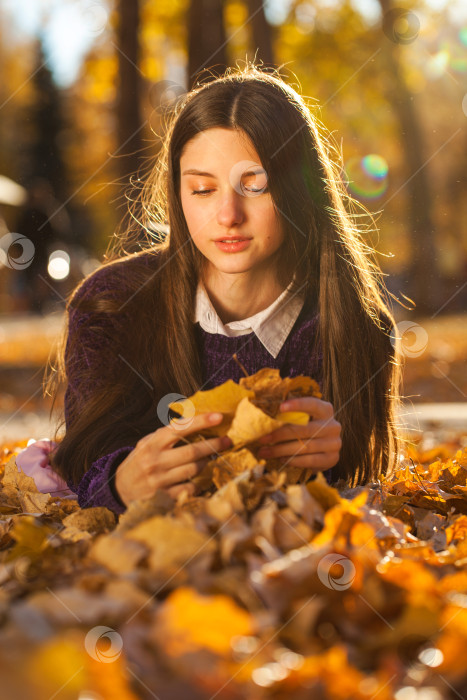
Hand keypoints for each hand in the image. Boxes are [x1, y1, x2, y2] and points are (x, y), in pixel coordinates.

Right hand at [115, 413, 231, 505]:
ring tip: (211, 458)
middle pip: (192, 451)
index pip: (180, 428)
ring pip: (194, 470)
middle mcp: (155, 461)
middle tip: (228, 440)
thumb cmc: (139, 462)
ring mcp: (160, 481)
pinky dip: (199, 482)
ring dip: (207, 463)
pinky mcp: (164, 497)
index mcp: (152, 444)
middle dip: (213, 445)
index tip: (219, 416)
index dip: (201, 421)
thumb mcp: (147, 443)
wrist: (120, 489)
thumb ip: (167, 434)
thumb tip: (194, 421)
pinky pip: (190, 488)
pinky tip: (201, 478)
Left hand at [256, 398, 341, 472]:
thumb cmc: (306, 429)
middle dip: (280, 434)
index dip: (297, 405)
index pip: (312, 404)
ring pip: (305, 446)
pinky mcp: (332, 458)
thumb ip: (290, 415)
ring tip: (264, 452)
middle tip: (262, 438)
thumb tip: (263, 416)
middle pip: (305, 429)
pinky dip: (293, 460)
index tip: (280, 407)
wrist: (323, 449)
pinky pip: (310, 460)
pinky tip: (281, 459)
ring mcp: (334, 443)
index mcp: (325, 410)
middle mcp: (333, 425)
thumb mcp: (303, 418)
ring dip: (281, 450)